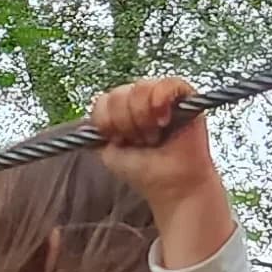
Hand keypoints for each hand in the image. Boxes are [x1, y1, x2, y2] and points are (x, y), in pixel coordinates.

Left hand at [88, 76, 232, 269]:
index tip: (118, 140)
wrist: (174, 187)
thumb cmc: (146, 174)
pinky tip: (163, 120)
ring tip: (154, 136)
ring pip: (140, 87)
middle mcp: (141, 102)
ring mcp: (163, 97)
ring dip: (143, 117)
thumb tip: (85, 125)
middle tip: (141, 142)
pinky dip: (160, 99)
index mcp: (122, 114)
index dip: (107, 121)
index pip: (104, 101)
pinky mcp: (186, 97)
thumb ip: (96, 136)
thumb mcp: (110, 155)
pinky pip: (168, 83)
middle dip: (126, 122)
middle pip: (119, 93)